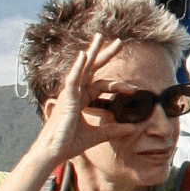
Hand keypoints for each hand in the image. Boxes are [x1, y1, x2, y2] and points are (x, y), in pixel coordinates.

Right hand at [34, 34, 127, 168]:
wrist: (54, 152)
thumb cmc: (69, 143)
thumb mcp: (98, 136)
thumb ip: (114, 130)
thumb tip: (133, 128)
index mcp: (82, 99)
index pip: (100, 83)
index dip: (118, 84)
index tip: (135, 90)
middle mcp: (76, 93)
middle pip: (92, 69)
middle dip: (105, 54)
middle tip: (118, 41)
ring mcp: (70, 94)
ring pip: (83, 68)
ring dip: (92, 52)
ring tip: (100, 37)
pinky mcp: (66, 100)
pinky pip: (72, 80)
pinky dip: (77, 67)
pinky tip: (84, 55)